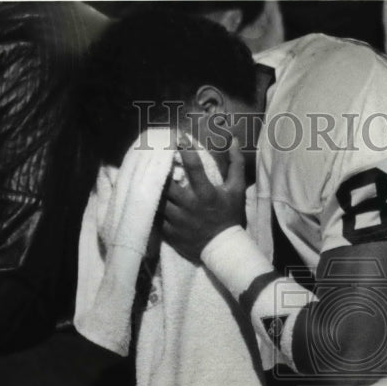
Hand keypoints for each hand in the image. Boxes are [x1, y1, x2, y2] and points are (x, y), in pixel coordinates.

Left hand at [161, 138, 245, 263]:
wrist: (223, 249)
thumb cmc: (230, 216)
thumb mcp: (237, 190)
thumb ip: (236, 164)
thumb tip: (234, 140)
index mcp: (206, 193)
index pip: (193, 166)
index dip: (184, 148)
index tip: (178, 136)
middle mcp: (189, 206)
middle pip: (166, 183)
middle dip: (161, 171)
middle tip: (157, 160)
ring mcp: (178, 220)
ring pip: (159, 200)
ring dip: (155, 189)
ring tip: (150, 178)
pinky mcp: (170, 232)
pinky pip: (157, 217)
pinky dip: (154, 207)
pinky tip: (151, 198)